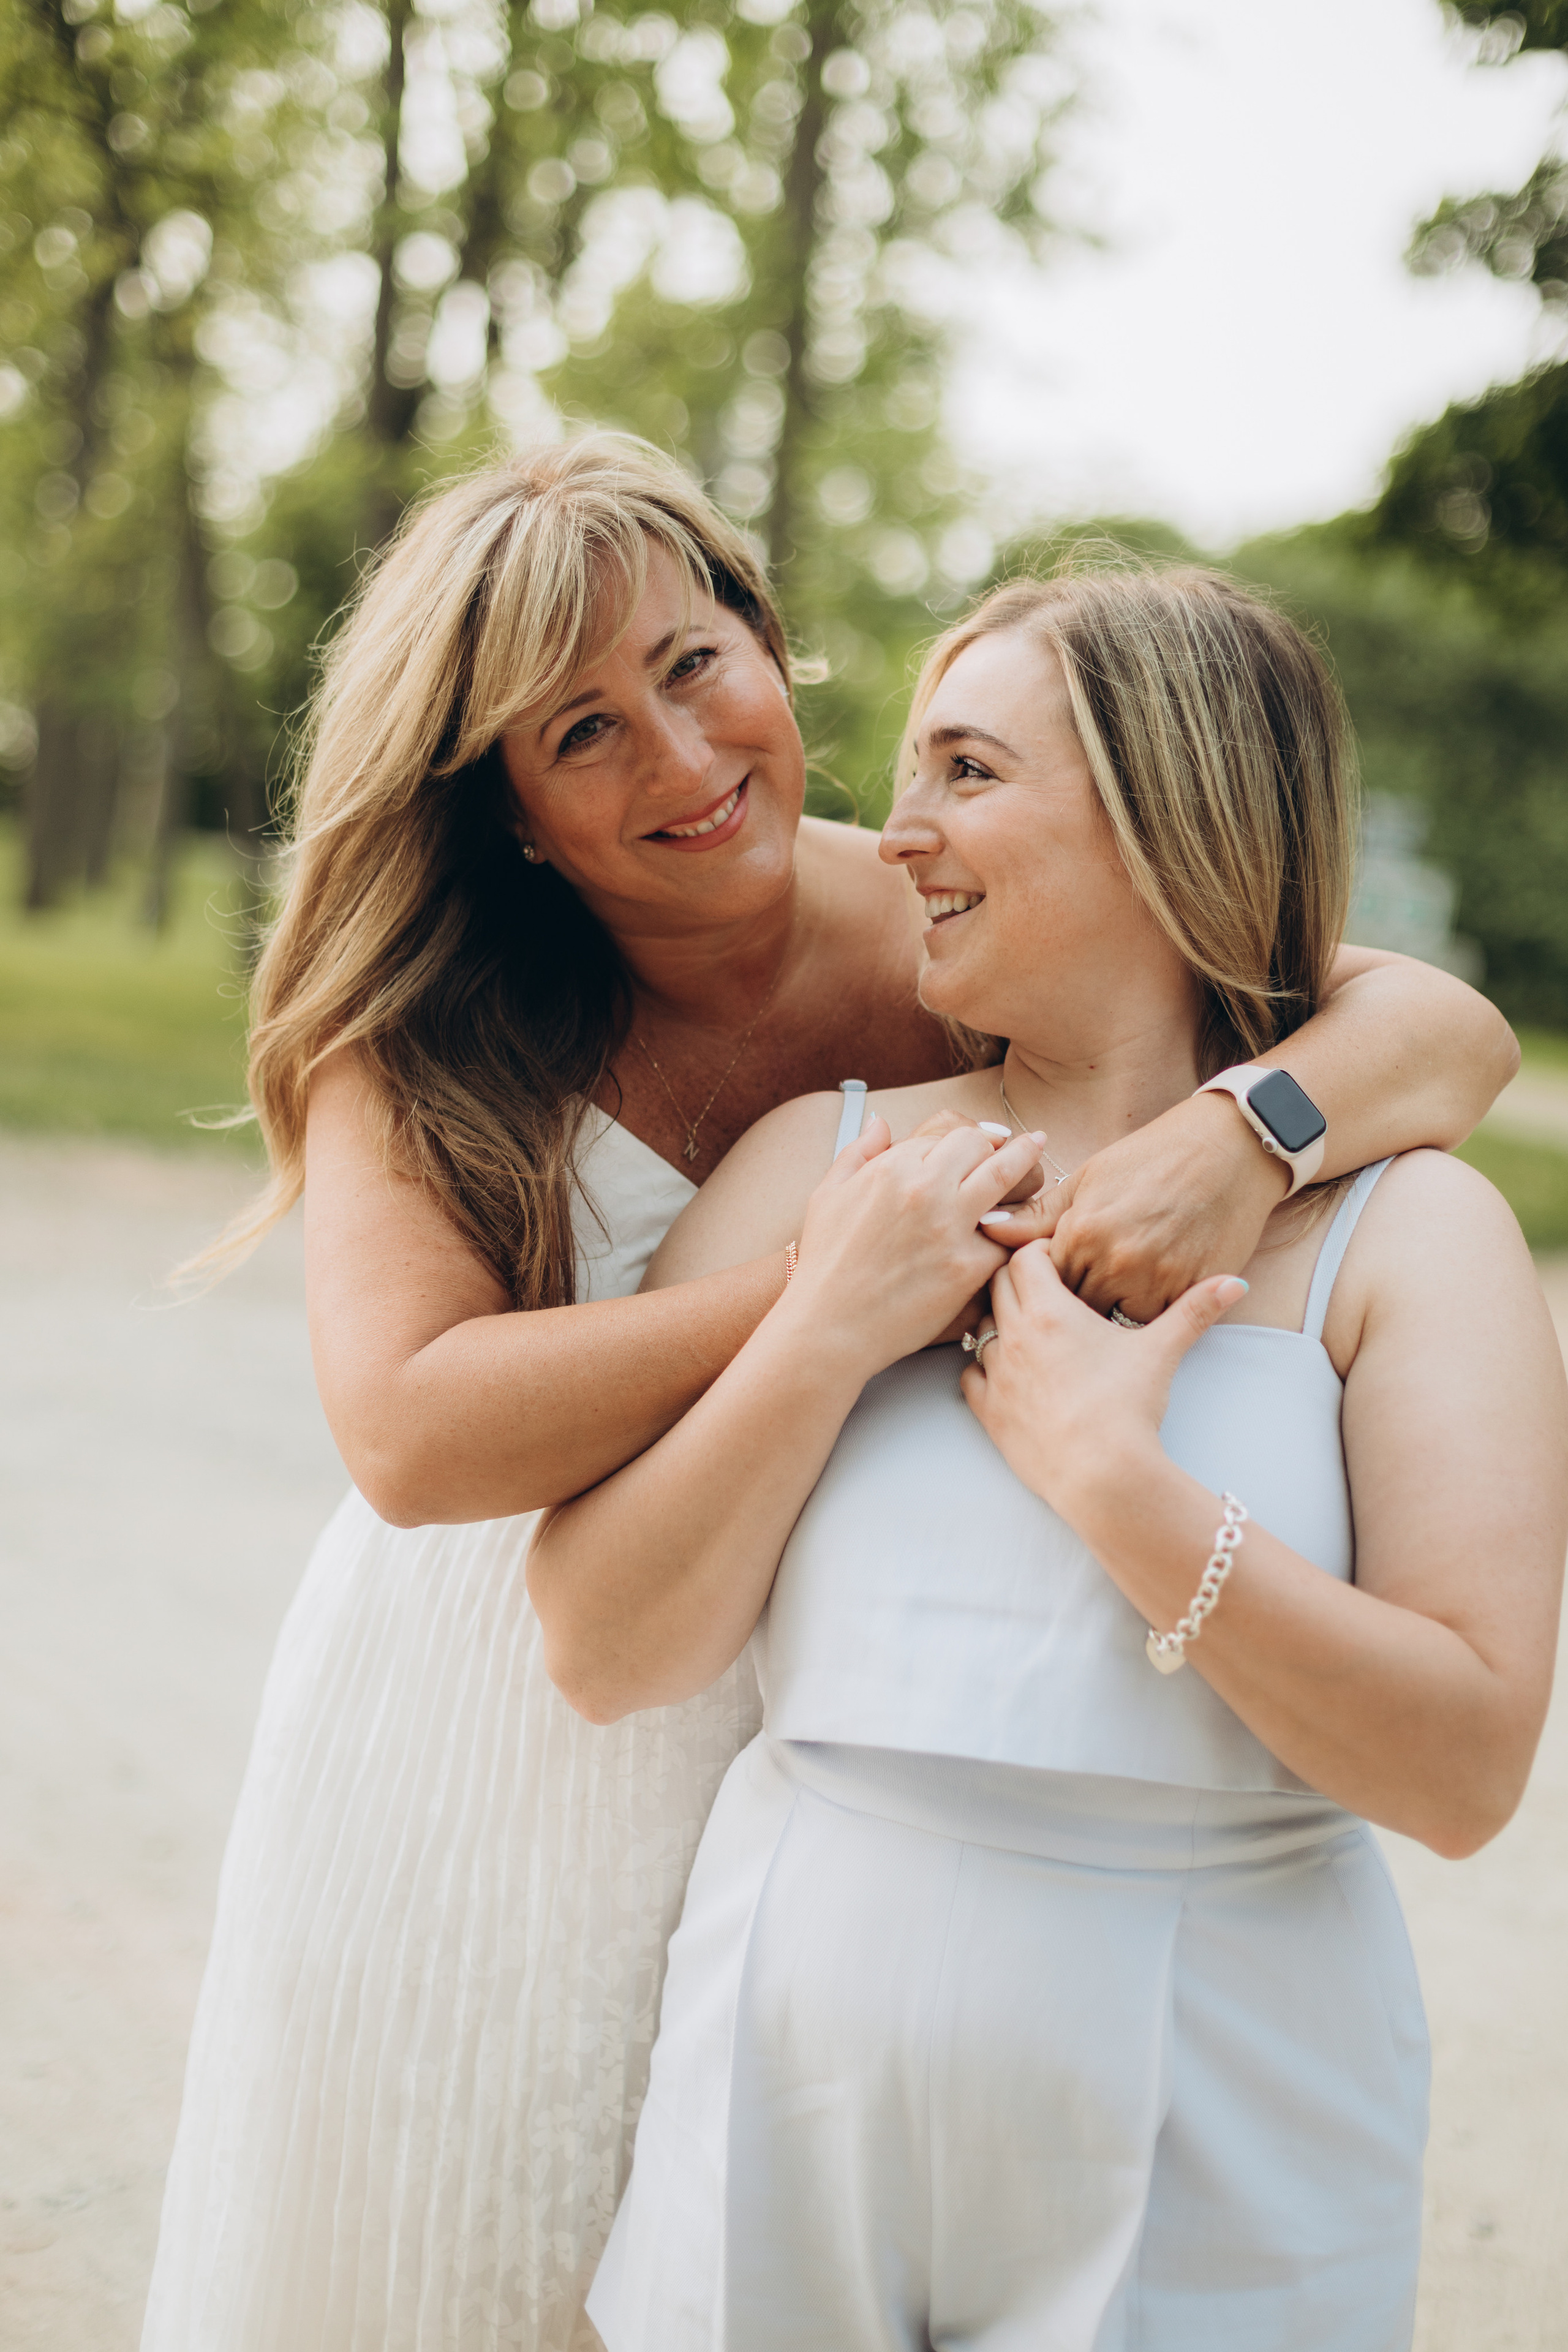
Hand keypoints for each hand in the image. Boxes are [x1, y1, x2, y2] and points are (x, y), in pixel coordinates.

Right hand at [783, 1115, 1047, 1381]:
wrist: (829, 1326)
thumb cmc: (825, 1264)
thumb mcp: (828, 1195)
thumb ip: (858, 1152)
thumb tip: (881, 1123)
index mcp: (892, 1166)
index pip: (947, 1132)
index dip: (966, 1138)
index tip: (982, 1142)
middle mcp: (923, 1188)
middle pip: (981, 1145)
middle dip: (1000, 1144)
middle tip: (1023, 1145)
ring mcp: (949, 1226)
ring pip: (1006, 1177)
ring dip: (1027, 1163)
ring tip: (1040, 1153)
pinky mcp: (968, 1267)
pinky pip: (1008, 1237)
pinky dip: (1016, 1230)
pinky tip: (1027, 1224)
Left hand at [960, 1239, 1247, 1530]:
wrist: (1102, 1475)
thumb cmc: (1128, 1408)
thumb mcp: (1163, 1351)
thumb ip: (1196, 1310)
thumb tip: (1235, 1282)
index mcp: (1049, 1312)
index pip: (1024, 1257)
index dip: (1040, 1253)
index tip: (1058, 1261)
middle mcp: (1013, 1336)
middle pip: (996, 1286)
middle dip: (1017, 1281)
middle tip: (1044, 1292)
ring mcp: (997, 1376)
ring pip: (980, 1331)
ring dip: (999, 1325)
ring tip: (1029, 1334)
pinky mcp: (989, 1413)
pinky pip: (970, 1376)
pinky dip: (985, 1370)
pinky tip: (1010, 1375)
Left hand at [976, 1092, 1285, 1322]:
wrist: (1228, 1151)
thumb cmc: (1153, 1158)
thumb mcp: (1089, 1178)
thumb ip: (1039, 1214)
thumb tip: (990, 1230)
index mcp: (1081, 1232)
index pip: (1036, 1279)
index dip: (1037, 1282)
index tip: (1045, 1280)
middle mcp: (1112, 1262)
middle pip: (1068, 1308)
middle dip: (1060, 1310)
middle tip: (1065, 1303)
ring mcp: (1152, 1282)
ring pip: (1106, 1324)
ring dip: (1097, 1322)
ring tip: (1093, 1312)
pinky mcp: (1186, 1295)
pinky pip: (1147, 1327)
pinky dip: (1136, 1323)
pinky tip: (1129, 1312)